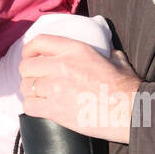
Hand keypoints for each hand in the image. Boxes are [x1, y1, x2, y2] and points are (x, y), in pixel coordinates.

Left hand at [18, 36, 140, 142]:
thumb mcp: (117, 61)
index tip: (29, 56)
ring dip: (30, 92)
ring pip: (26, 87)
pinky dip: (33, 107)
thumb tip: (110, 52)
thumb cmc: (126, 88)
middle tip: (37, 81)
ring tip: (40, 96)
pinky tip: (41, 108)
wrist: (128, 111)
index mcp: (76, 49)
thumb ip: (108, 53)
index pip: (39, 42)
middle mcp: (61, 65)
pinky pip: (29, 106)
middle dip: (29, 74)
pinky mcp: (54, 109)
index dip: (29, 50)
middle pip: (26, 67)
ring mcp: (55, 87)